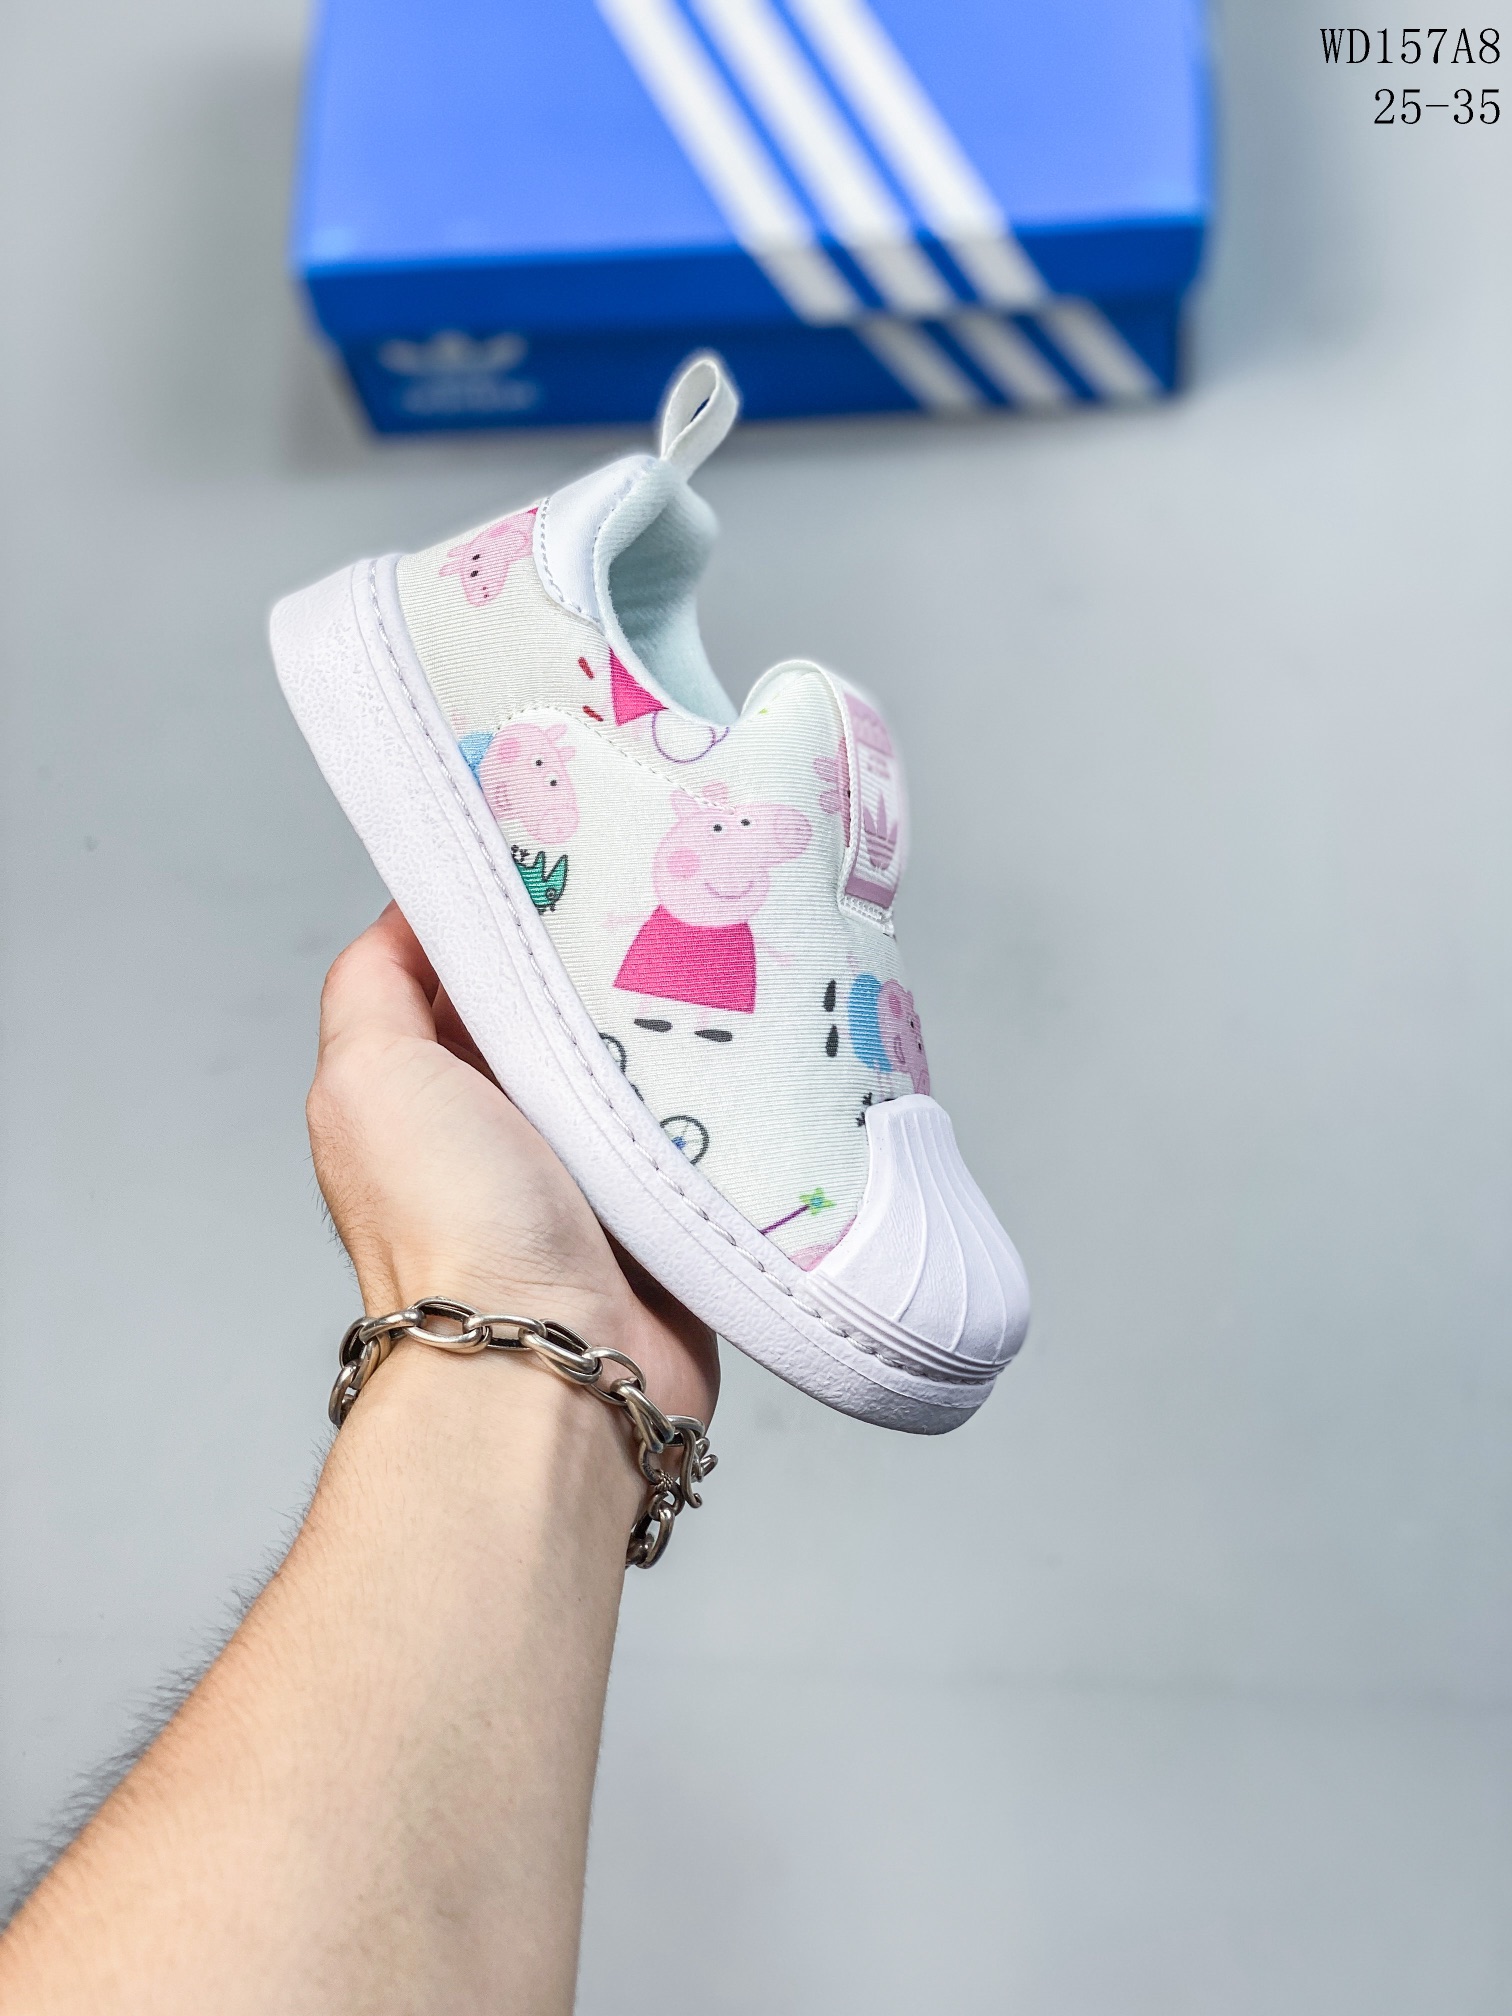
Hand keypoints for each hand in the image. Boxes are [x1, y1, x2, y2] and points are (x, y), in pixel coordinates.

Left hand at [307, 905, 717, 1424]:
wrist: (556, 1367)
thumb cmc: (452, 1228)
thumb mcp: (367, 1074)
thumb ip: (375, 981)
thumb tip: (417, 902)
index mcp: (428, 1081)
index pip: (469, 959)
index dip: (510, 894)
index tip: (568, 833)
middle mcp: (507, 1117)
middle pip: (564, 996)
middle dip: (609, 945)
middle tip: (667, 881)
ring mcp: (592, 1158)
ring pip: (643, 1047)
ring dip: (673, 1012)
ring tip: (722, 941)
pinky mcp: (668, 1196)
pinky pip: (705, 1114)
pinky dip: (722, 1081)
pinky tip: (754, 1030)